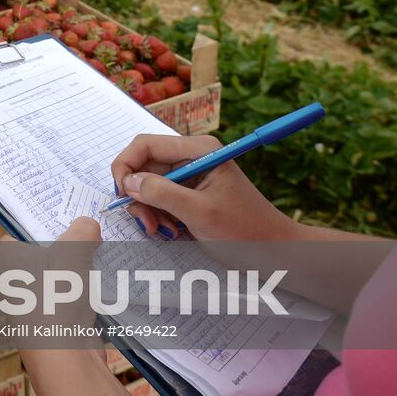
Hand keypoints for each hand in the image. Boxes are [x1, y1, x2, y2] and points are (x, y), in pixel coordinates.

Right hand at [109, 133, 300, 242]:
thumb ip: (162, 194)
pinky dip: (158, 215)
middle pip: (144, 166)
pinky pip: (159, 198)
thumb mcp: (200, 212)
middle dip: (139, 195)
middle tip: (147, 224)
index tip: (122, 194)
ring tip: (163, 231)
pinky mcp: (188, 193)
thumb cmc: (245, 231)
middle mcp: (191, 157)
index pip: (145, 144)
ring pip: (148, 185)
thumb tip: (128, 183)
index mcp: (198, 150)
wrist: (274, 251)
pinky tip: (171, 230)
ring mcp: (189, 175)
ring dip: (148, 210)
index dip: (126, 166)